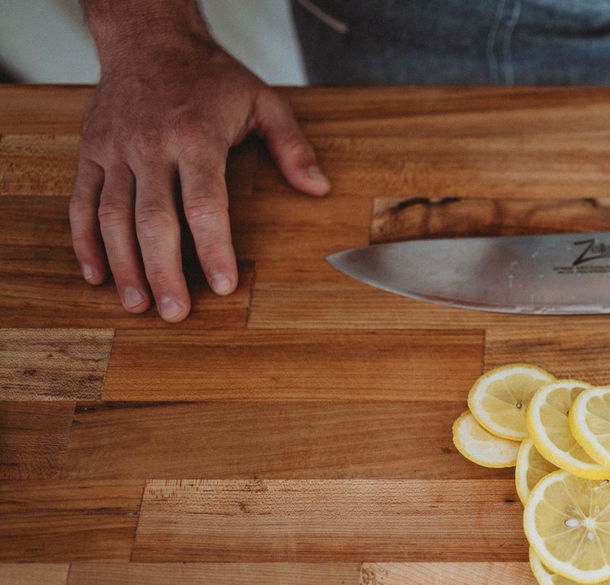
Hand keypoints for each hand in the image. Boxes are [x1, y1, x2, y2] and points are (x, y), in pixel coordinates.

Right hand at [71, 28, 330, 320]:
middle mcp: (151, 148)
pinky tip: (97, 274)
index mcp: (197, 139)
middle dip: (163, 271)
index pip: (204, 205)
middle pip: (153, 221)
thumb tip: (319, 189)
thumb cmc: (209, 77)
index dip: (213, 249)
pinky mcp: (91, 152)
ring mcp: (115, 151)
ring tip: (138, 304)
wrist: (147, 38)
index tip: (222, 285)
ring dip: (124, 265)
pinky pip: (81, 202)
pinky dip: (84, 241)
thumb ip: (292, 147)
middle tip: (175, 312)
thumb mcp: (263, 101)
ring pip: (112, 217)